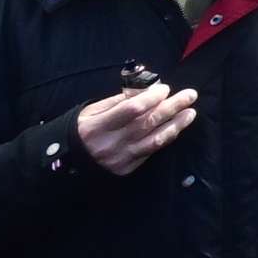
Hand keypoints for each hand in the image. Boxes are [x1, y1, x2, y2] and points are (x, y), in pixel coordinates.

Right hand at [71, 79, 199, 175]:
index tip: (165, 89)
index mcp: (98, 126)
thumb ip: (118, 101)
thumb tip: (146, 90)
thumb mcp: (91, 112)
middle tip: (190, 95)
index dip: (151, 97)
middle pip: (148, 123)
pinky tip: (176, 128)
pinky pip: (151, 151)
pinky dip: (165, 138)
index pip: (132, 109)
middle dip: (172, 107)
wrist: (67, 163)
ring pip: (155, 140)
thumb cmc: (81, 131)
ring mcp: (120, 159)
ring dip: (176, 124)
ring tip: (191, 112)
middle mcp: (110, 144)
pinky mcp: (126, 169)